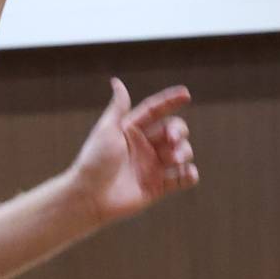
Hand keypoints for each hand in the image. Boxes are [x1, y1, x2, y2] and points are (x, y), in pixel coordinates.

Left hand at [70, 78, 197, 222]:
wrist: (89, 197)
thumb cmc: (94, 161)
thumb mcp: (106, 130)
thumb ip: (118, 108)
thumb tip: (117, 81)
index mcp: (131, 130)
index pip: (155, 111)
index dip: (170, 101)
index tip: (186, 94)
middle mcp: (144, 147)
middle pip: (173, 131)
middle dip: (178, 131)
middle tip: (172, 139)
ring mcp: (152, 167)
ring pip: (181, 152)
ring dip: (183, 152)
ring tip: (173, 158)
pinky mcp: (157, 187)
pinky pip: (182, 178)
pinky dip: (190, 175)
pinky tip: (188, 172)